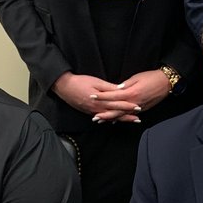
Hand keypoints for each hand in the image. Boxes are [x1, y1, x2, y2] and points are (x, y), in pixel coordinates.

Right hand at [53, 71, 171, 122]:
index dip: (128, 106)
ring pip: (109, 117)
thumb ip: (109, 87)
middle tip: (138, 118)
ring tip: (130, 121)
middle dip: (127, 116)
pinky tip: (115, 121)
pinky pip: (102, 117)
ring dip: (120, 119)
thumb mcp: (96, 82)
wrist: (64, 87)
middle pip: (115, 113)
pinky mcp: (89, 112)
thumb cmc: (80, 82)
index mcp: (100, 101)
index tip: (138, 107)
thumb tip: (122, 89)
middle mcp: (96, 109)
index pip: (117, 104)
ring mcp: (92, 111)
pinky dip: (110, 119)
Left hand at [95, 70, 173, 114]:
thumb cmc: (152, 77)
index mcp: (132, 93)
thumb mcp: (137, 77)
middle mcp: (134, 102)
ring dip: (111, 118)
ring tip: (101, 121)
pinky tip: (115, 120)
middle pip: (116, 110)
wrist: (166, 82)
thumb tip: (116, 89)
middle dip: (104, 113)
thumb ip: (126, 84)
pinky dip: (121, 118)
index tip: (92, 96)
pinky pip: (130, 115)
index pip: (113, 96)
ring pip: (122, 115)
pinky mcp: (143, 109)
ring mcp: (139, 107)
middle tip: (93, 117)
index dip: (102, 97)